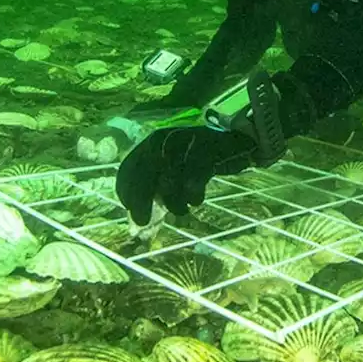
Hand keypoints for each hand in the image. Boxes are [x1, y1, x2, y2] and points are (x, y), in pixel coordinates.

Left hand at [116, 126, 255, 225]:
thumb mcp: (173, 165)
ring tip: (182, 209)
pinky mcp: (207, 151)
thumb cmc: (199, 160)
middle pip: (144, 175)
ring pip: (169, 182)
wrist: (236, 142)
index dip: (126, 190)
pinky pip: (193, 181)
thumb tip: (137, 215)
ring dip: (174, 203)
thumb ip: (156, 182)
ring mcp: (185, 144)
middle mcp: (165, 140)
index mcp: (153, 142)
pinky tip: (196, 199)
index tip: (129, 208)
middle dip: (141, 201)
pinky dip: (193, 196)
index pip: (129, 167)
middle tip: (142, 221)